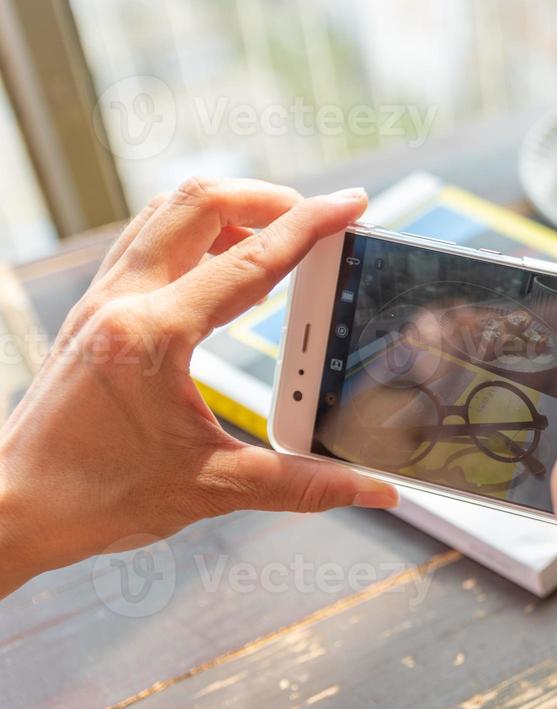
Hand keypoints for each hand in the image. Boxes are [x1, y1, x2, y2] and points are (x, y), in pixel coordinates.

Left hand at [0, 178, 396, 596]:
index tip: (352, 204)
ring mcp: (100, 301)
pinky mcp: (91, 313)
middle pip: (200, 204)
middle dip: (266, 198)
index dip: (311, 226)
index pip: (250, 261)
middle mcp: (122, 302)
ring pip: (165, 212)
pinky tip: (217, 265)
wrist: (9, 510)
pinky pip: (144, 241)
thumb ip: (301, 485)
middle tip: (313, 217)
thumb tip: (370, 489)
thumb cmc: (93, 498)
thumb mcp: (211, 488)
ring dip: (225, 209)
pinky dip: (190, 234)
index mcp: (153, 336)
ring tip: (272, 234)